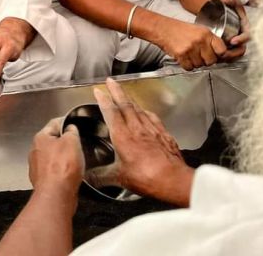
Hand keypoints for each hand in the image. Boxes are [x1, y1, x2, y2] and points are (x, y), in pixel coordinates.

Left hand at [28, 118, 84, 201]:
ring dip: (63, 158)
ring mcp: (36, 167)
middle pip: (52, 141)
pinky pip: (53, 171)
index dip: (66, 122)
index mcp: (40, 138)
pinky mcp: (42, 180)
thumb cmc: (62, 167)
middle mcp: (35, 151)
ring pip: (52, 157)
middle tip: (77, 144)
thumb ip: (72, 132)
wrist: (56, 195)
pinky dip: (61, 171)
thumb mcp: (72, 142)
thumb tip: (71, 129)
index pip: (54, 123)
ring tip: (75, 161)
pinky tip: (70, 174)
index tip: (73, 123)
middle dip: (64, 142)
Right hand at [95, 78, 193, 205]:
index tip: (98, 91)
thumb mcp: (119, 178)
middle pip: (125, 104)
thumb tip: (89, 177)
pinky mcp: (164, 134)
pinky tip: (146, 112)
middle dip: (117, 91)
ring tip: (125, 93)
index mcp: (123, 136)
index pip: (111, 112)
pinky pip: (153, 117)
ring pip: (139, 109)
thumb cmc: (147, 178)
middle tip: (111, 81)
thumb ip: (101, 176)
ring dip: (130, 99)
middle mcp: (137, 129)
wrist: (173, 180)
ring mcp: (152, 130)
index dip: (104, 100)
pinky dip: (146, 111)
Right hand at [159, 18, 226, 69]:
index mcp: (206, 34)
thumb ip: (210, 41)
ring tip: (189, 54)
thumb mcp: (198, 30)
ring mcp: (191, 48)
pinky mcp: (182, 54)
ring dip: (195, 63)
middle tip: (199, 55)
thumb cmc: (179, 29)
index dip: (220, 55)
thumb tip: (220, 55)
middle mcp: (200, 40)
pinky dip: (186, 65)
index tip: (217, 56)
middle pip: (211, 61)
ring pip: (200, 65)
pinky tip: (183, 57)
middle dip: (206, 61)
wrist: (162, 28)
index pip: (222, 50)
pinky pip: (189, 67)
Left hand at [218, 0, 249, 59]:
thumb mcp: (230, 0)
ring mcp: (235, 41)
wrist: (222, 9)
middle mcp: (241, 35)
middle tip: (223, 54)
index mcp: (245, 26)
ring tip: (217, 57)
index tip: (233, 41)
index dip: (241, 39)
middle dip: (233, 53)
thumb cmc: (228, 6)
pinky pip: (228, 54)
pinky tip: (214, 58)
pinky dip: (223, 58)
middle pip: (241, 48)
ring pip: (234, 54)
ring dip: (227, 57)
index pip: (247, 35)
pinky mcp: (228, 45)